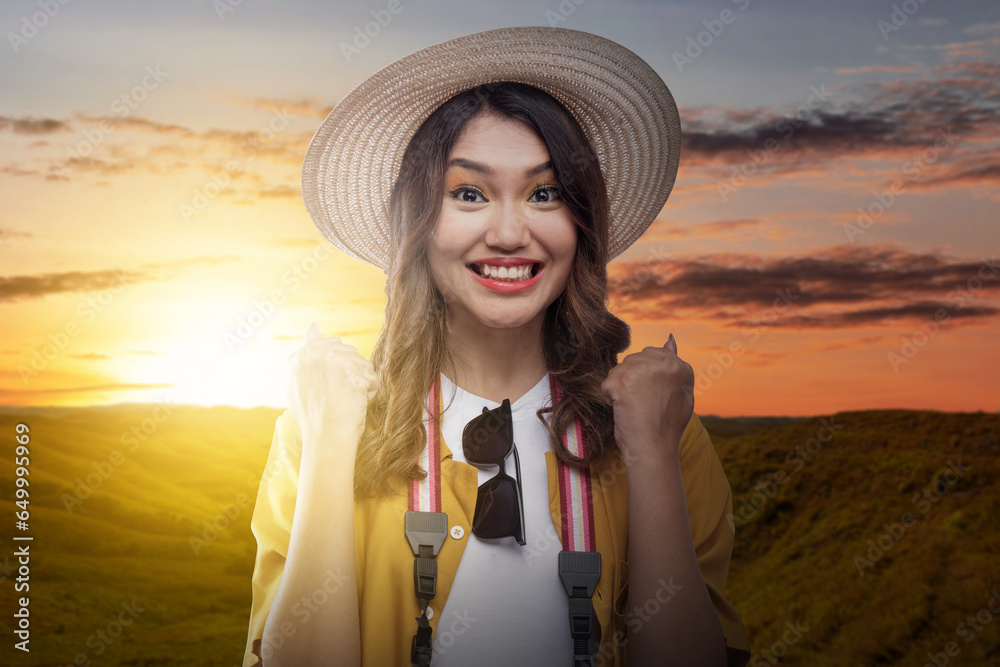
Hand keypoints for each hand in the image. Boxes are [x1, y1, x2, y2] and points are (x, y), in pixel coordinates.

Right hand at [287, 322, 378, 446]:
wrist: (325, 438)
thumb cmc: (315, 417)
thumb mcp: (300, 383)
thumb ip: (306, 356)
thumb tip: (314, 327)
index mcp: (298, 358)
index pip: (326, 343)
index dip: (337, 363)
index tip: (336, 381)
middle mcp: (313, 354)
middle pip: (348, 351)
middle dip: (351, 373)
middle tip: (339, 395)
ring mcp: (332, 361)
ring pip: (362, 363)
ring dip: (361, 383)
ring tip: (347, 401)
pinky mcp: (351, 371)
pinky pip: (372, 377)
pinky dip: (369, 392)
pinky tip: (356, 403)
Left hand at [599, 333, 693, 466]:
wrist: (654, 450)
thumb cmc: (666, 427)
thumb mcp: (681, 393)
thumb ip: (674, 365)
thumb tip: (669, 338)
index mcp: (680, 366)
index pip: (652, 353)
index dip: (645, 375)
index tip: (650, 394)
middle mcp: (664, 364)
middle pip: (632, 360)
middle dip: (631, 380)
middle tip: (642, 404)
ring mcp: (643, 371)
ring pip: (618, 370)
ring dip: (620, 389)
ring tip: (634, 407)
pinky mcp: (623, 382)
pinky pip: (607, 383)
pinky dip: (610, 398)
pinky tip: (623, 411)